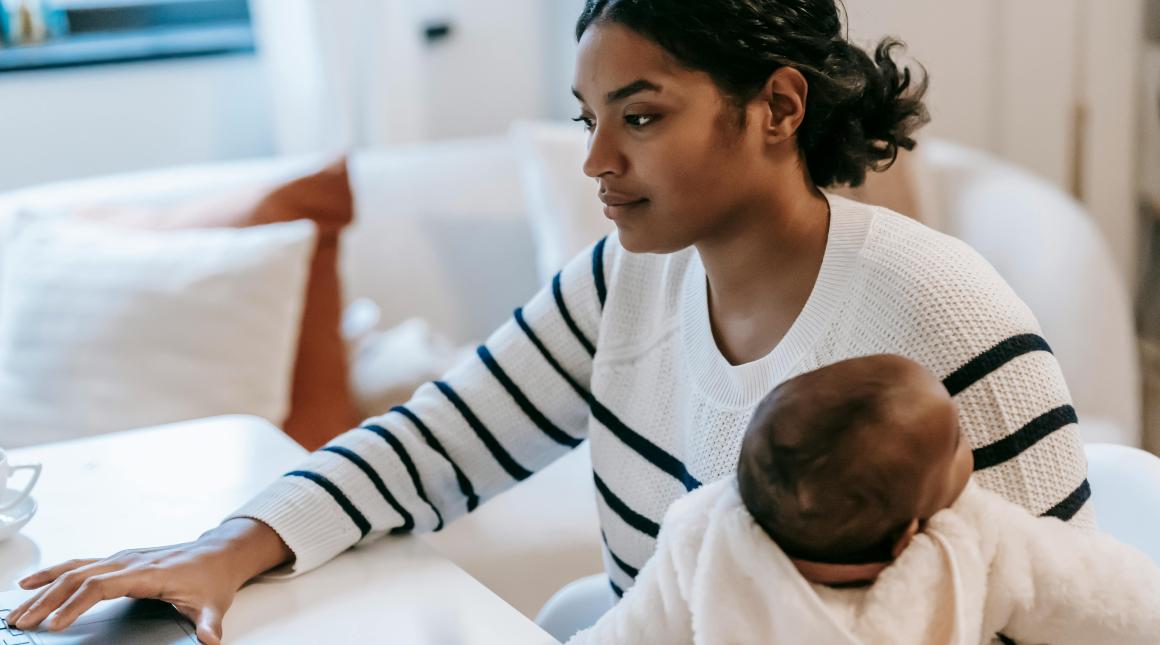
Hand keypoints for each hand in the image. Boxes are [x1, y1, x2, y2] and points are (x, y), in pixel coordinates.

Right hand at [4, 518, 292, 644]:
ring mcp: (123, 558)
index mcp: (148, 572)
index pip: (102, 585)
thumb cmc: (213, 578)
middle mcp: (130, 561)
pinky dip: (53, 573)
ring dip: (43, 588)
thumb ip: (209, 622)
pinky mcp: (120, 559)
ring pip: (74, 569)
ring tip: (18, 609)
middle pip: (78, 576)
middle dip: (47, 600)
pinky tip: (32, 583)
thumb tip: (210, 639)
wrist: (220, 553)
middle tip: (23, 623)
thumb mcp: (213, 603)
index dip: (76, 604)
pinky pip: (80, 564)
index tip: (55, 624)